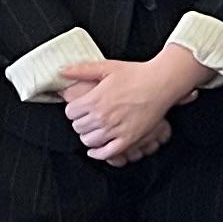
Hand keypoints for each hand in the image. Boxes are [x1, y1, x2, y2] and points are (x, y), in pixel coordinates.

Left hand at [65, 50, 203, 167]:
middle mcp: (102, 117)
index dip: (73, 110)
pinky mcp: (128, 139)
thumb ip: (82, 70)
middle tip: (88, 117)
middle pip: (78, 127)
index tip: (79, 108)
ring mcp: (115, 129)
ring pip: (89, 141)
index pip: (70, 113)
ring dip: (88, 136)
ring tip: (94, 129)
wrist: (160, 83)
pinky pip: (107, 153)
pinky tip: (95, 150)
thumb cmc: (136, 74)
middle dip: (80, 122)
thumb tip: (62, 71)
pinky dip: (98, 154)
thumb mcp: (107, 67)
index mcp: (94, 100)